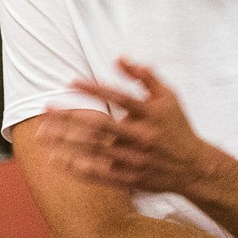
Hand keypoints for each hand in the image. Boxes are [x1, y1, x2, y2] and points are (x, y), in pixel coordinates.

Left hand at [35, 58, 213, 193]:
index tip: (70, 82)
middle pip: (100, 126)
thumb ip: (145, 76)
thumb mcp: (168, 97)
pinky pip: (99, 174)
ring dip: (66, 142)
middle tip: (45, 109)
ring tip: (43, 134)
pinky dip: (77, 167)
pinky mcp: (130, 179)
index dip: (94, 89)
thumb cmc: (177, 127)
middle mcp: (142, 137)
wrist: (194, 168)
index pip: (119, 97)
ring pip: (94, 151)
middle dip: (70, 118)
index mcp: (151, 114)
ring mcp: (135, 160)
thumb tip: (119, 58)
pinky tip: (57, 160)